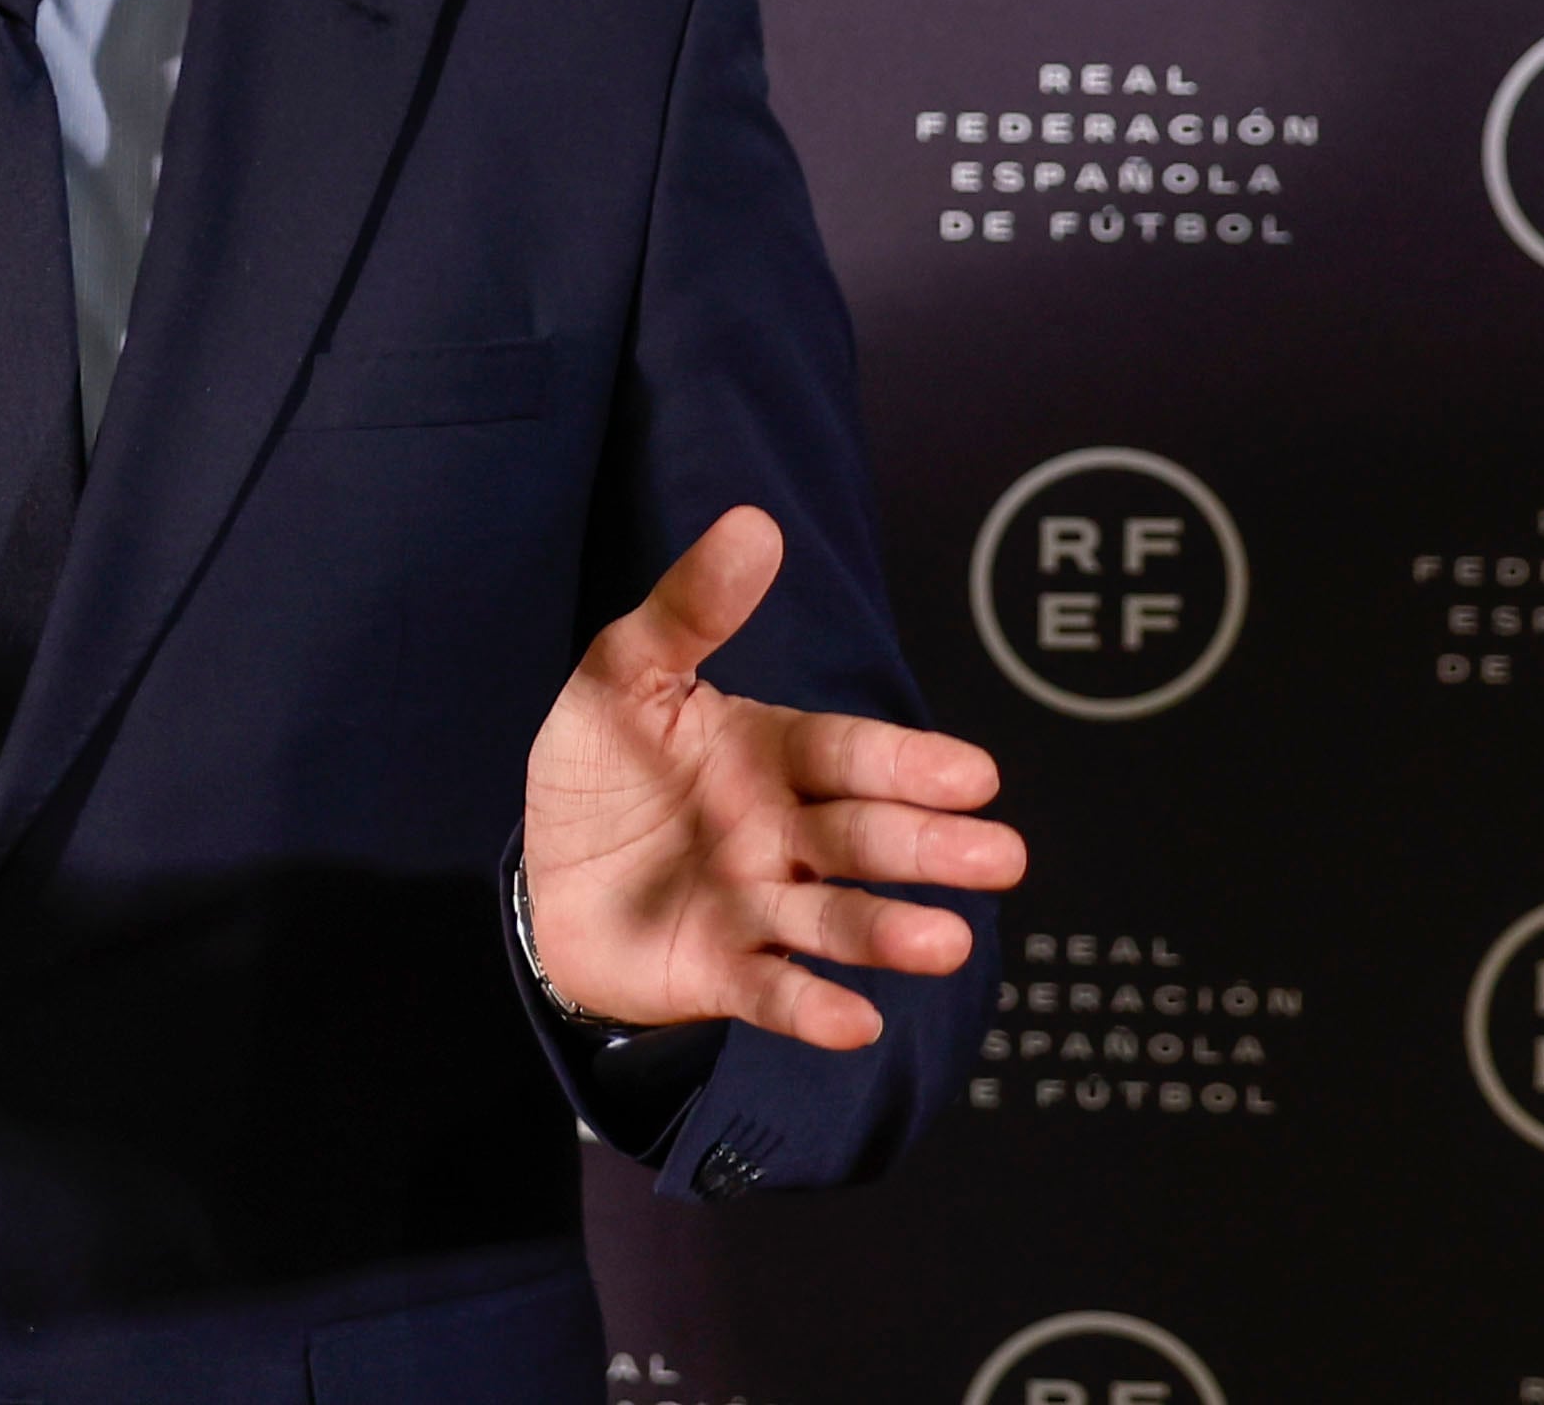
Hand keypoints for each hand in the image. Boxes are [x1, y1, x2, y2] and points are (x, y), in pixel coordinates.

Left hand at [522, 507, 1024, 1049]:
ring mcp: (758, 907)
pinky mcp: (722, 972)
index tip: (975, 774)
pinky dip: (813, 1007)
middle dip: (927, 847)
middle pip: (862, 839)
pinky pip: (772, 991)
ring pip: (836, 920)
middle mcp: (783, 835)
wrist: (545, 875)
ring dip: (890, 933)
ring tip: (947, 943)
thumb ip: (689, 610)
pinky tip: (856, 1021)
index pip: (850, 755)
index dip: (907, 765)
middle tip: (998, 855)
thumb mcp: (625, 675)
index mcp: (773, 756)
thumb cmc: (601, 769)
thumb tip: (754, 522)